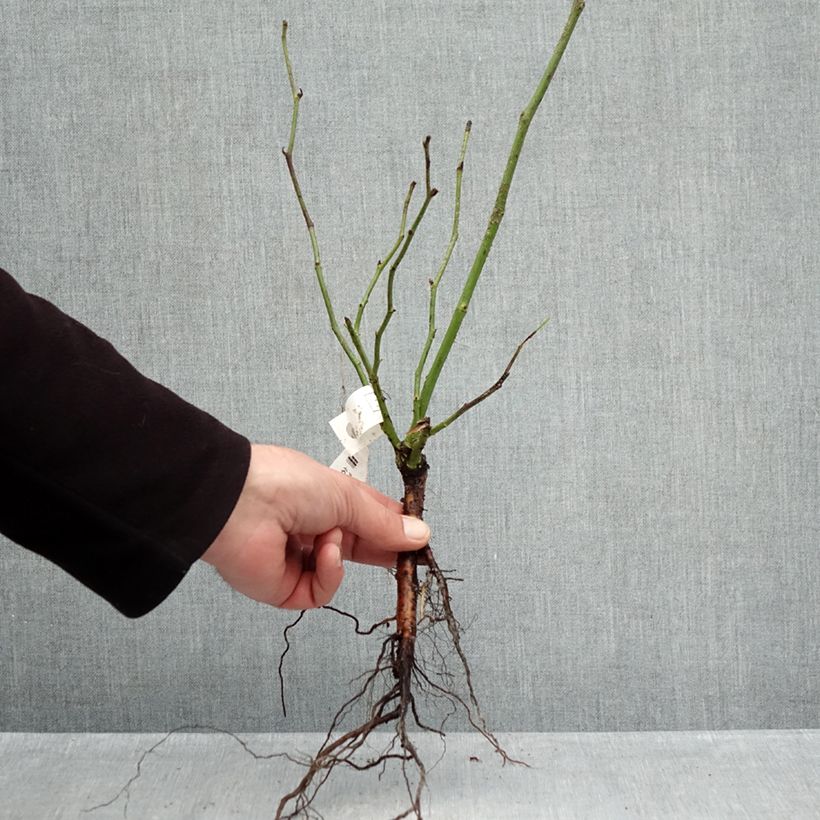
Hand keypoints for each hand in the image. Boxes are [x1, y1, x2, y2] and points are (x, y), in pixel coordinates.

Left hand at [201, 444, 429, 608]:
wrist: (237, 504)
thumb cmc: (288, 484)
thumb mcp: (346, 495)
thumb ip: (383, 523)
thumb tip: (421, 535)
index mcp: (325, 499)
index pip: (367, 516)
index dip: (394, 526)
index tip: (419, 535)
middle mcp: (311, 528)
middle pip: (358, 547)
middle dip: (381, 549)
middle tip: (411, 556)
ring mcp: (297, 560)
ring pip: (341, 570)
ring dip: (343, 554)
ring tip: (332, 537)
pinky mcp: (285, 588)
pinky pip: (321, 590)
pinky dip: (328, 573)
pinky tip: (322, 553)